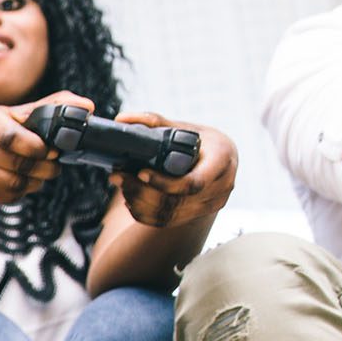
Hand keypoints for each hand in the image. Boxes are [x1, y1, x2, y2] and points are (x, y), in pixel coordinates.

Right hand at [0, 90, 94, 203]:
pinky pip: (7, 196)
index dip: (38, 148)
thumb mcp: (19, 115)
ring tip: (42, 175)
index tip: (54, 151)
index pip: (13, 137)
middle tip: (56, 166)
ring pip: (14, 183)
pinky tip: (24, 182)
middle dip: (45, 168)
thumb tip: (87, 106)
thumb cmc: (0, 133)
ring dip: (36, 182)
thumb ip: (53, 106)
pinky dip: (22, 192)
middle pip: (17, 164)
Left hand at [108, 114, 236, 228]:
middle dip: (142, 192)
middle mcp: (221, 187)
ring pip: (170, 215)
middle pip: (176, 201)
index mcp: (222, 161)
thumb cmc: (203, 141)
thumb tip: (122, 118)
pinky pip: (169, 222)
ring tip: (122, 186)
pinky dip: (146, 215)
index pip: (193, 183)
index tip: (141, 172)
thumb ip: (156, 122)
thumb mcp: (186, 128)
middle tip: (119, 177)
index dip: (164, 183)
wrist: (221, 159)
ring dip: (139, 204)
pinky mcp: (199, 215)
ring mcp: (212, 204)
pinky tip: (131, 202)